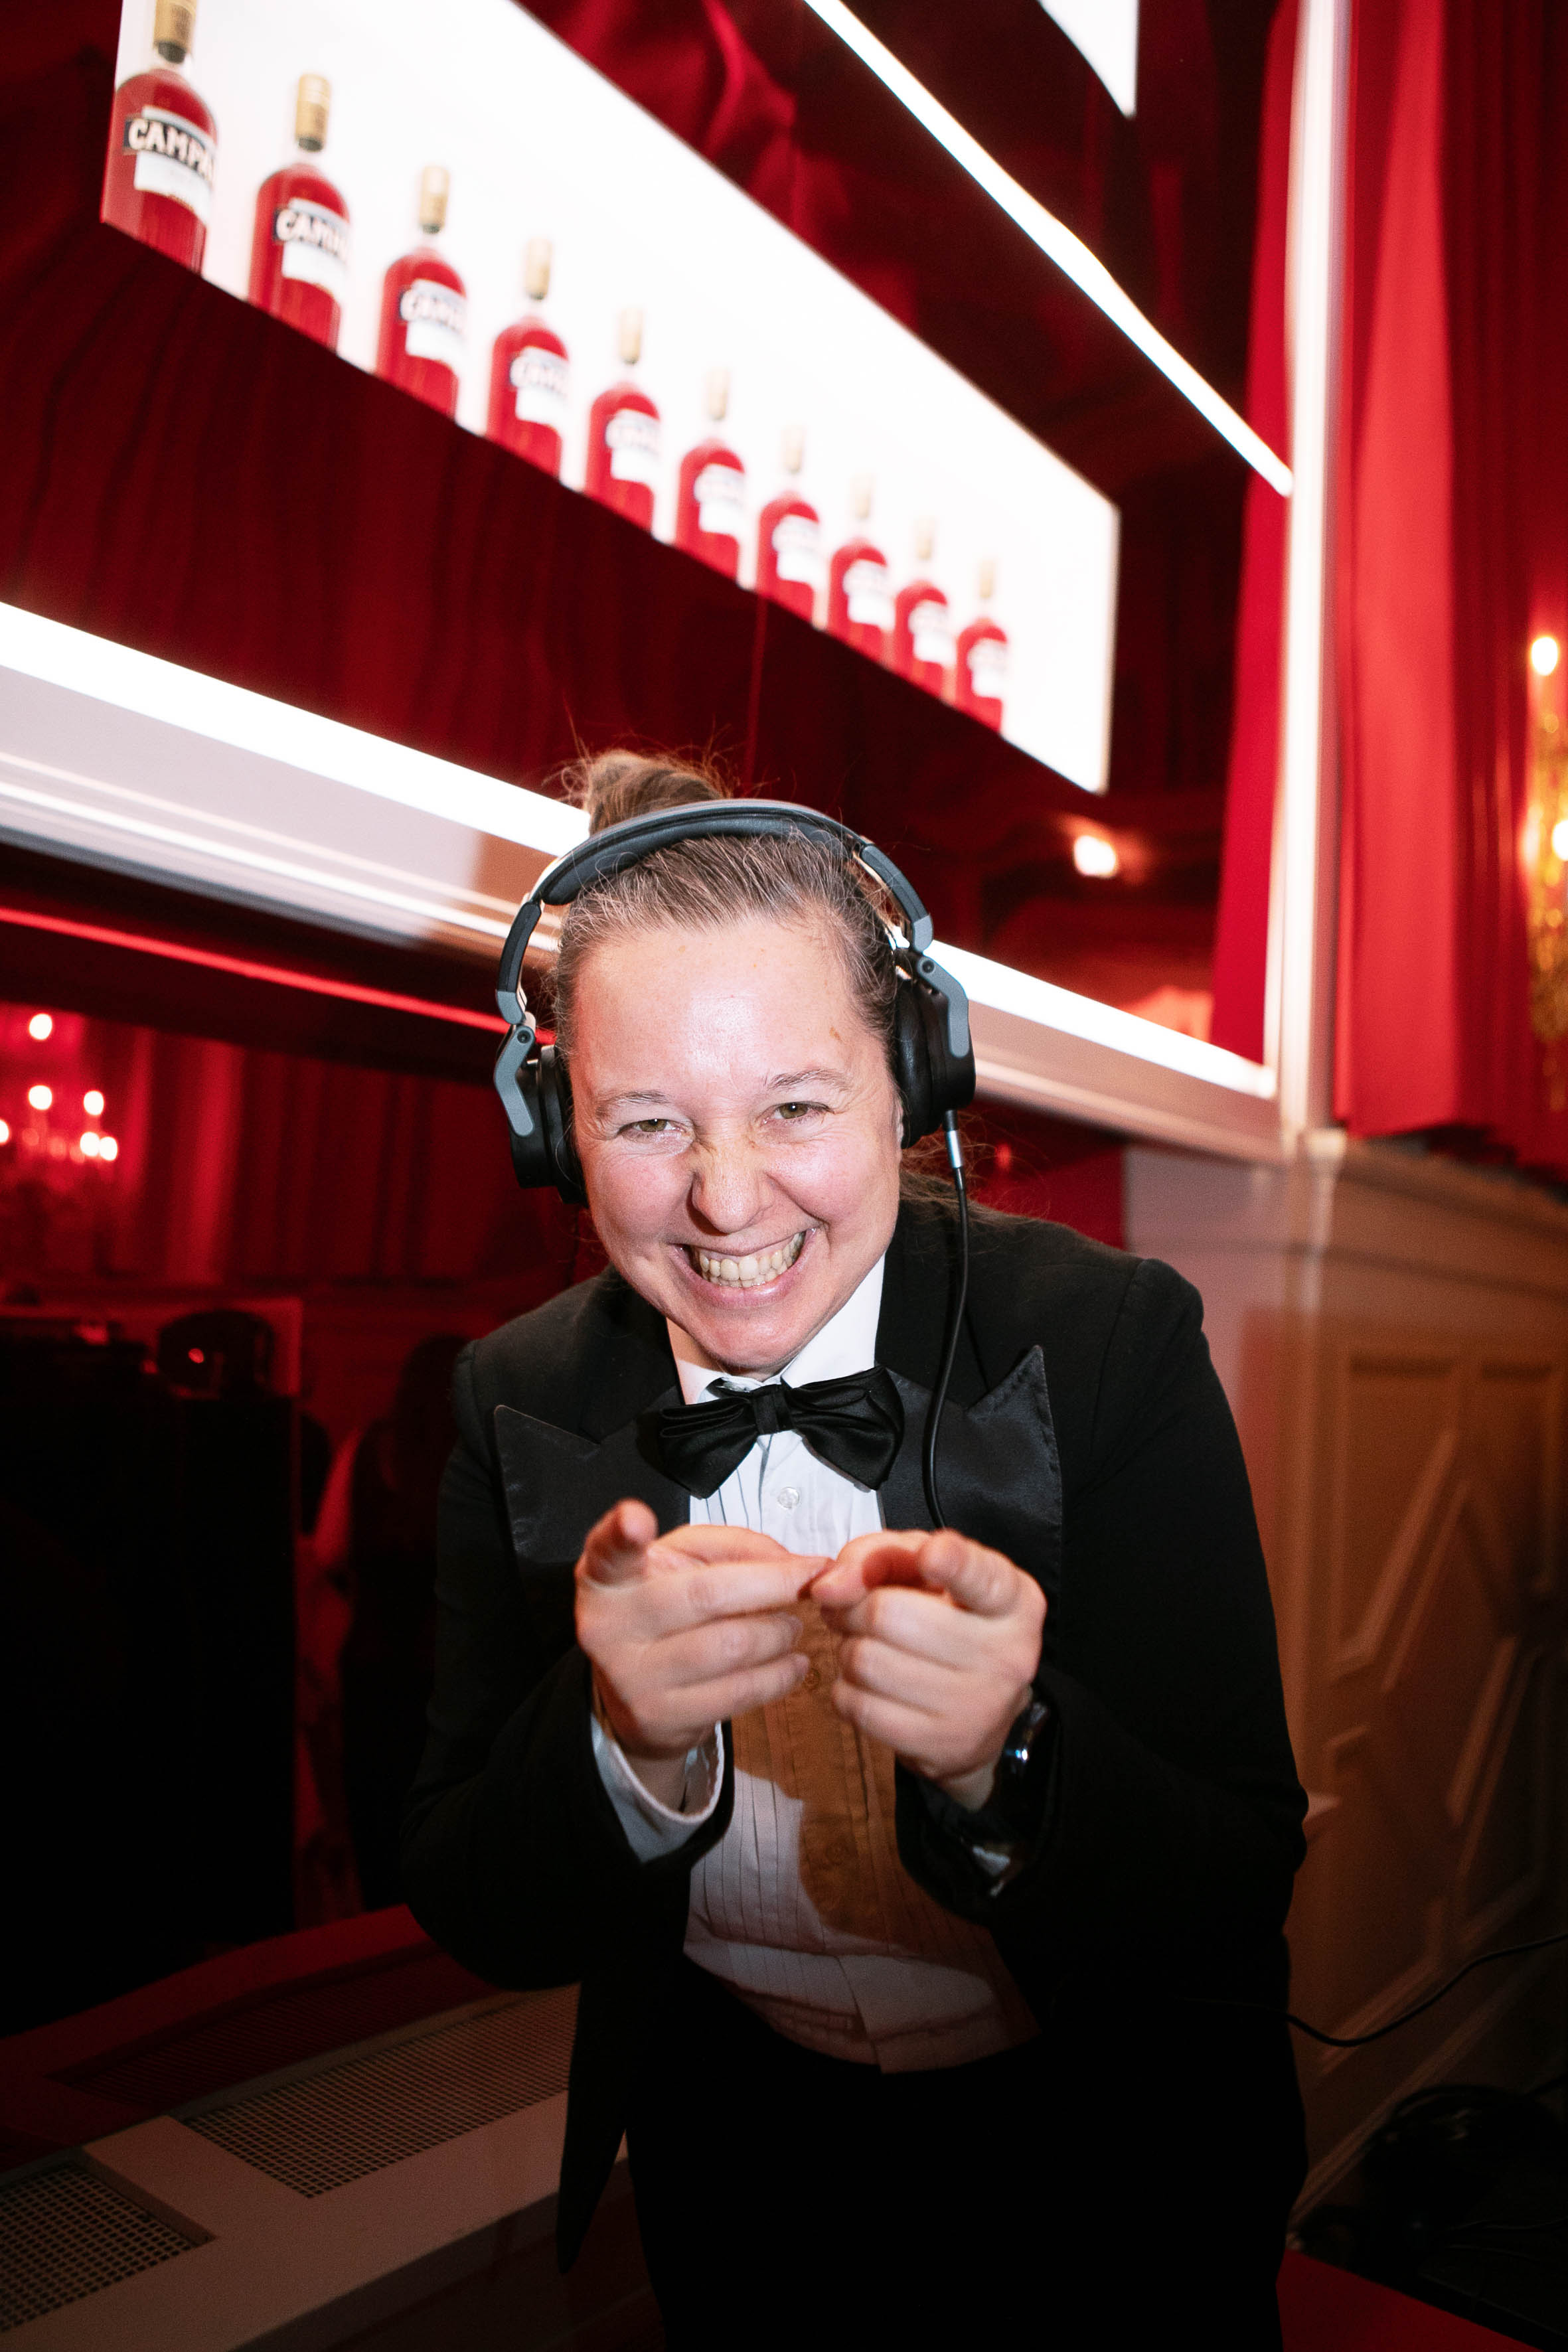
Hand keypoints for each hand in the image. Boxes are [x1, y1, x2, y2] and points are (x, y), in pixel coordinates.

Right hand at [576, 1500, 823, 1808]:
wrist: (631, 1697)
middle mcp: (610, 1626)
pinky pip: (738, 1692)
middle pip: (706, 1594)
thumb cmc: (664, 1612)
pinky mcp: (662, 1717)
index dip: (620, 1534)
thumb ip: (730, 1547)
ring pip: (731, 1645)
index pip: (608, 1552)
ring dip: (780, 1631)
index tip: (635, 1521)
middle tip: (808, 1581)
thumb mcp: (682, 1563)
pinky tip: (791, 1662)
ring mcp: (633, 1676)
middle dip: (775, 1584)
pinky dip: (779, 1674)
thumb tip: (789, 1561)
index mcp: (609, 1578)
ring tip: (791, 1625)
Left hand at [811, 1530, 1045, 1811]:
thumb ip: (876, 1556)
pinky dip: (847, 1689)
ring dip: (848, 1649)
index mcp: (1012, 1599)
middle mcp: (1006, 1653)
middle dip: (852, 1608)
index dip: (951, 1562)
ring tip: (866, 1646)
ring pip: (865, 1662)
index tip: (931, 1556)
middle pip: (888, 1615)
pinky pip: (858, 1706)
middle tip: (853, 1610)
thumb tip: (829, 1587)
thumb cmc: (946, 1620)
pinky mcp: (942, 1744)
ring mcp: (977, 1705)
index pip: (979, 1576)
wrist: (978, 1711)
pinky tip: (868, 1683)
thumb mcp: (924, 1571)